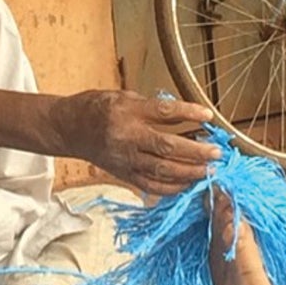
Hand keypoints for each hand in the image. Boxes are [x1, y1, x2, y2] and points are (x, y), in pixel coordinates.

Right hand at [53, 90, 219, 194]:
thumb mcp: (125, 97)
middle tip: (217, 153)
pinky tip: (188, 184)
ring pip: (162, 170)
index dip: (188, 113)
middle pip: (167, 148)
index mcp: (127, 112)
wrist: (68, 128)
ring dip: (189, 173)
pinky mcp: (123, 174)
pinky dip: (172, 187)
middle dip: (196, 152)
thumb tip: (186, 116)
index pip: (164, 112)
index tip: (209, 115)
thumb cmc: (97, 108)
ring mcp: (124, 159)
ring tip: (209, 171)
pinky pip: (151, 185)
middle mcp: (126, 137)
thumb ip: (153, 107)